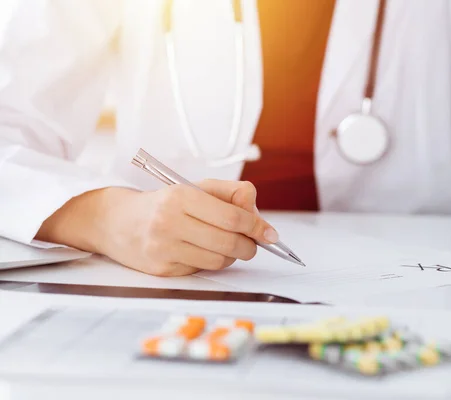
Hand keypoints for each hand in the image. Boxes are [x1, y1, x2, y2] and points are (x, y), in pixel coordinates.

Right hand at [36, 180, 276, 276]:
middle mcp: (170, 222)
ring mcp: (164, 248)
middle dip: (250, 246)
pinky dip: (211, 262)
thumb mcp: (196, 188)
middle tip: (253, 244)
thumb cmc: (164, 204)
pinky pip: (202, 270)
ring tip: (227, 245)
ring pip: (219, 260)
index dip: (257, 227)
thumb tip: (255, 206)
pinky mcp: (161, 270)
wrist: (116, 222)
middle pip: (229, 242)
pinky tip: (202, 251)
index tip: (271, 234)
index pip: (233, 218)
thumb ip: (229, 192)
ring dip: (232, 255)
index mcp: (182, 197)